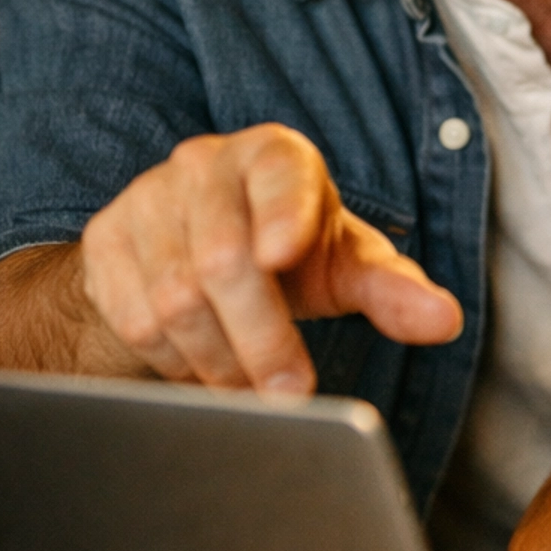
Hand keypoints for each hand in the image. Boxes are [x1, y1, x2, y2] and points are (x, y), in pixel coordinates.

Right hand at [80, 124, 462, 394]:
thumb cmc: (291, 253)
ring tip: (252, 394)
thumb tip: (443, 320)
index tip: (284, 257)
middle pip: (223, 259)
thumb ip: (394, 290)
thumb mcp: (346, 264)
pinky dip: (174, 360)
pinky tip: (204, 371)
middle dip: (260, 340)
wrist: (197, 249)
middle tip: (289, 394)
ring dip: (218, 362)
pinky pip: (133, 317)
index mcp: (274, 156)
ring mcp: (147, 200)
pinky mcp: (106, 241)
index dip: (280, 214)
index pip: (278, 175)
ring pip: (175, 298)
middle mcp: (205, 165)